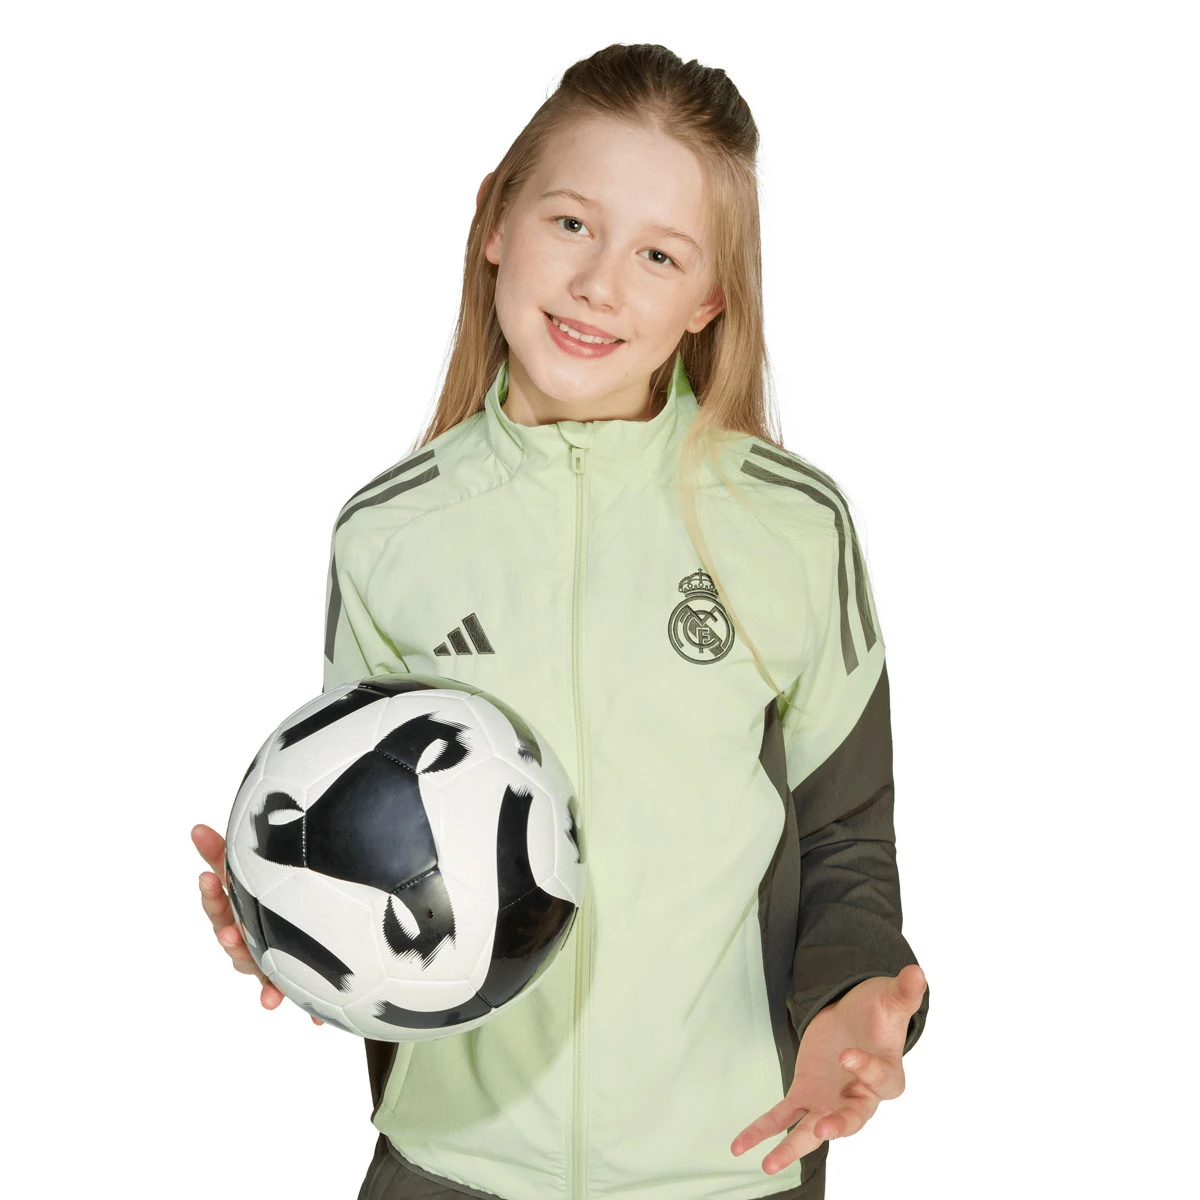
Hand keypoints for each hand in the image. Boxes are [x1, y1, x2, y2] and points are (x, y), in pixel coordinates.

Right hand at [192, 822, 323, 1024]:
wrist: (311, 919)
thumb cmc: (275, 885)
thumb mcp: (258, 864)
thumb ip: (226, 850)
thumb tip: (196, 827)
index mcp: (237, 905)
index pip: (218, 900)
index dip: (212, 892)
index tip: (208, 879)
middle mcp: (245, 933)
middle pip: (230, 936)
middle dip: (229, 934)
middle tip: (230, 933)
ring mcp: (262, 955)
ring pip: (252, 964)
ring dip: (256, 972)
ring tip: (266, 987)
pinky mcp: (282, 973)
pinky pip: (284, 988)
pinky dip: (284, 996)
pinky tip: (294, 1010)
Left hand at [730, 964, 925, 1174]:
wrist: (854, 1016)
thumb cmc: (877, 1012)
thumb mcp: (890, 998)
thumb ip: (904, 991)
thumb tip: (917, 972)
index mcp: (887, 1075)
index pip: (880, 1080)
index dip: (866, 1069)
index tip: (849, 1054)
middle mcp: (859, 1096)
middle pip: (853, 1119)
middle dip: (840, 1125)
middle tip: (825, 1130)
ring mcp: (830, 1100)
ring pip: (813, 1130)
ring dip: (791, 1147)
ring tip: (769, 1164)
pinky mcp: (806, 1094)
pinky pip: (783, 1117)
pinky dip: (762, 1130)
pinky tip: (740, 1146)